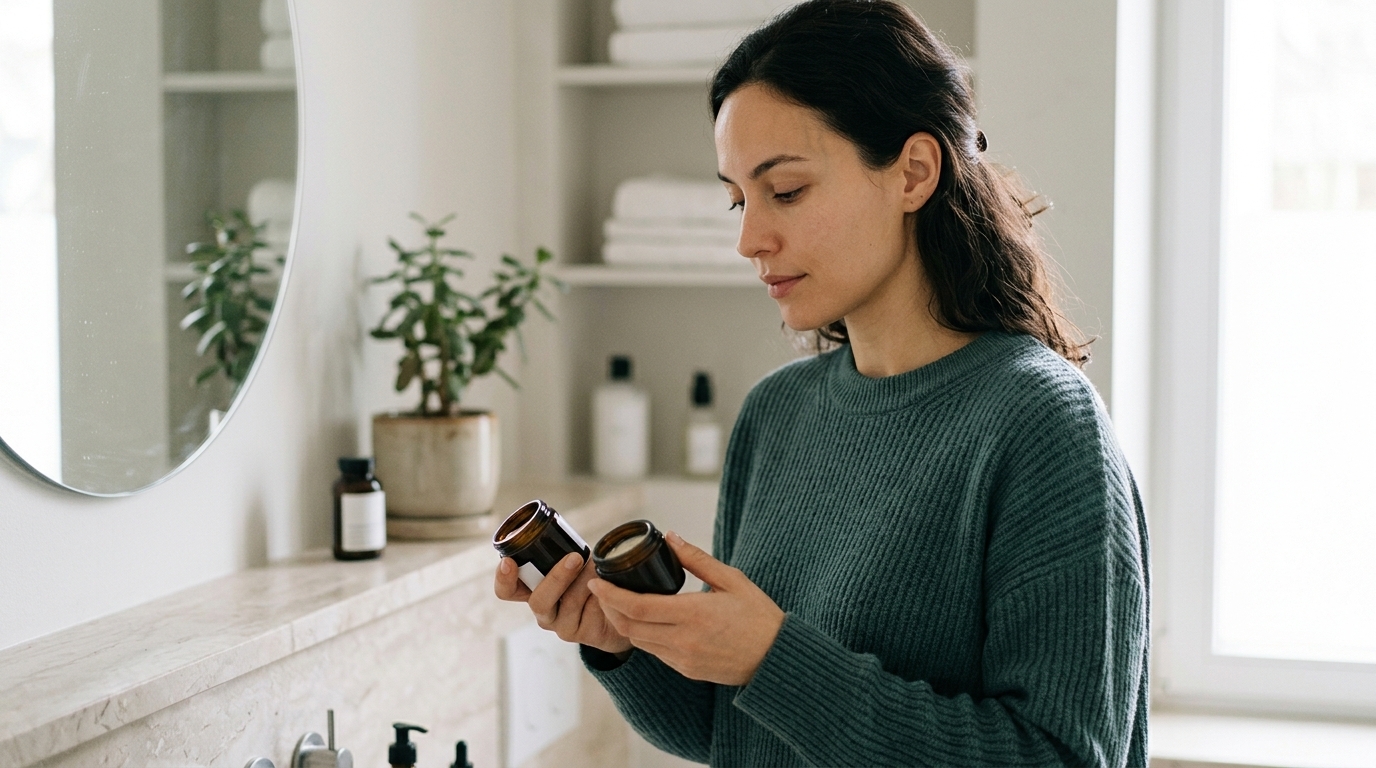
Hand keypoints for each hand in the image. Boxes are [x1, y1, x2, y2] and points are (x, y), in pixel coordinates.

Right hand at [494, 552, 632, 654]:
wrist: (618, 608)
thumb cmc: (591, 578)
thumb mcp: (575, 561)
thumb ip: (563, 553)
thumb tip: (564, 537)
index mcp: (533, 591)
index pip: (507, 590)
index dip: (503, 579)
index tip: (508, 562)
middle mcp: (543, 611)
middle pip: (538, 601)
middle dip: (557, 577)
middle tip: (575, 558)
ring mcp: (561, 625)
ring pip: (569, 603)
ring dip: (586, 580)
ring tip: (598, 567)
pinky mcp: (581, 634)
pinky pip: (590, 611)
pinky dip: (600, 594)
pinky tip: (606, 588)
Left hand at [588, 531, 784, 685]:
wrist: (777, 659)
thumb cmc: (759, 615)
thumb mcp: (732, 579)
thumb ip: (697, 559)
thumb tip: (671, 537)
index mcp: (694, 614)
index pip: (638, 607)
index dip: (611, 595)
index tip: (597, 582)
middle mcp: (684, 640)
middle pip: (630, 627)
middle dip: (610, 608)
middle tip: (602, 590)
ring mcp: (684, 659)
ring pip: (639, 642)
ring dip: (623, 623)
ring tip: (618, 603)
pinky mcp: (687, 670)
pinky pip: (655, 652)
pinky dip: (643, 636)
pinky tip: (644, 620)